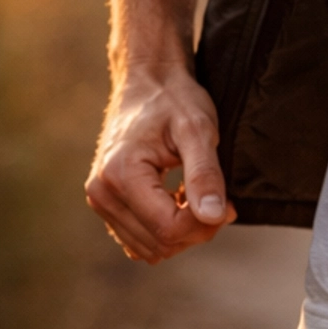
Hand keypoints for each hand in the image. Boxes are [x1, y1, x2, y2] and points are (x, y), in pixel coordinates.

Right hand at [85, 69, 236, 264]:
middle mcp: (102, 193)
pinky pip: (138, 239)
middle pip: (159, 244)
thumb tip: (214, 217)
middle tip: (217, 197)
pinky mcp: (106, 204)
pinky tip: (178, 199)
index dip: (205, 224)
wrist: (147, 80)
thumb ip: (205, 174)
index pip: (169, 230)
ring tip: (195, 194)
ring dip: (180, 231)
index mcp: (121, 175)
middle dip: (195, 229)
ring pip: (150, 248)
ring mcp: (100, 201)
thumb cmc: (174, 99)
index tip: (227, 201)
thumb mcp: (198, 129)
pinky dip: (164, 229)